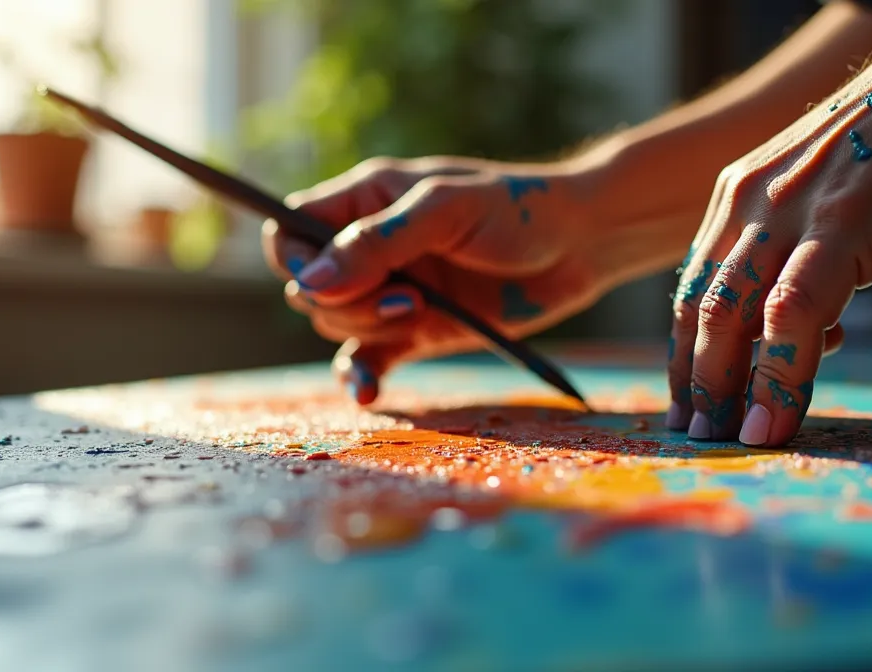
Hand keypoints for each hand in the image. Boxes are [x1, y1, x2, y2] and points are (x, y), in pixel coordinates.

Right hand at [263, 156, 612, 403]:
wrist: (580, 245)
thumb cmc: (518, 210)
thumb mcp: (446, 211)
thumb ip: (378, 243)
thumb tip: (311, 282)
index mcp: (366, 199)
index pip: (290, 230)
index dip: (294, 260)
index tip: (328, 281)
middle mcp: (370, 246)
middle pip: (309, 289)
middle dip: (346, 303)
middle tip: (408, 298)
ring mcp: (392, 290)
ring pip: (338, 325)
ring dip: (370, 329)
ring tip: (423, 311)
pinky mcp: (418, 331)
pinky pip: (368, 359)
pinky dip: (362, 376)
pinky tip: (368, 392)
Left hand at [666, 3, 871, 445]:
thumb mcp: (835, 197)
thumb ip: (809, 253)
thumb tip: (810, 330)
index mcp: (741, 195)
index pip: (696, 289)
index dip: (686, 355)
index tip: (686, 406)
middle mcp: (750, 200)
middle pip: (701, 308)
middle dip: (693, 381)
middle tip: (693, 438)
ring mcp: (793, 209)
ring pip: (734, 315)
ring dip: (725, 387)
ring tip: (726, 441)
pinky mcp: (844, 220)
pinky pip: (796, 311)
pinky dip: (780, 373)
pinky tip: (775, 418)